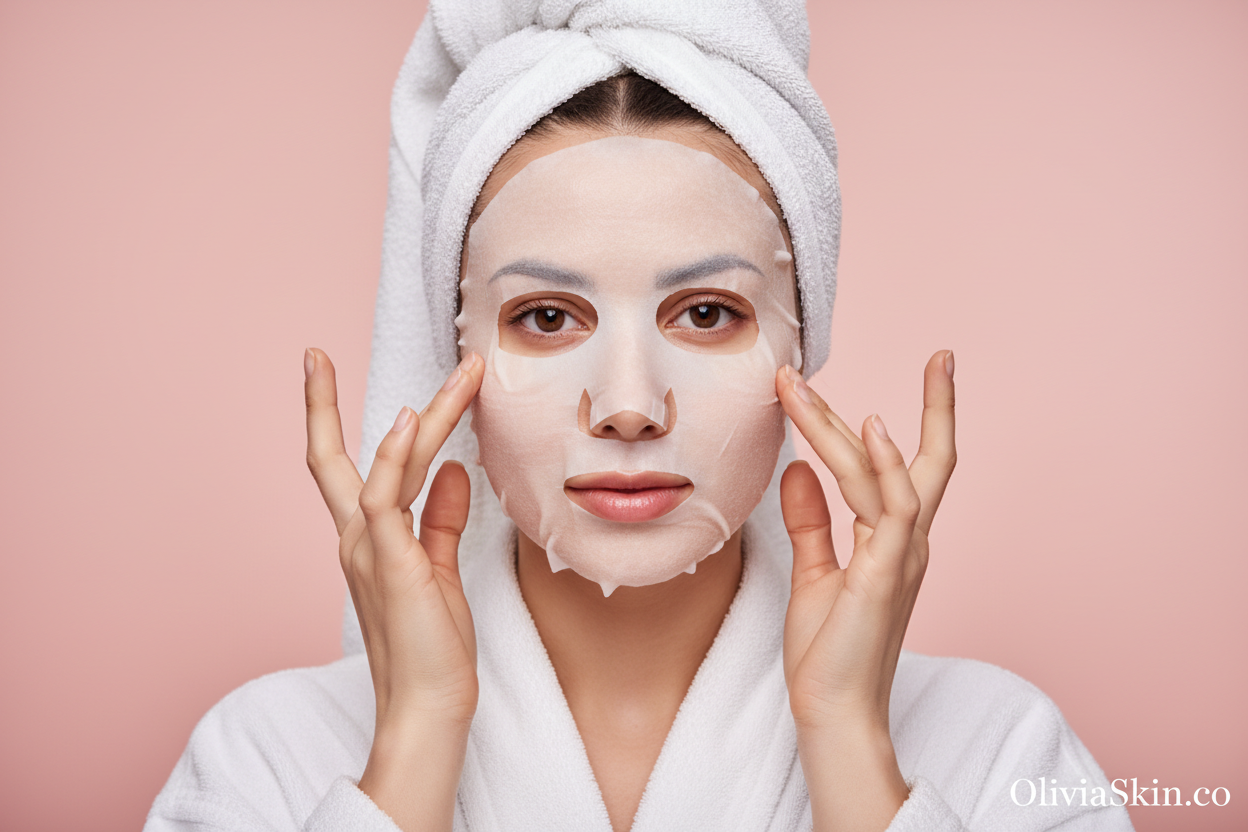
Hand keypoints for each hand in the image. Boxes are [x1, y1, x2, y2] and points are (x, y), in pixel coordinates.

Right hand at [304, 348, 483, 831]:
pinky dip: (397, 458)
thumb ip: (441, 517)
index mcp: (365, 539)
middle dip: (319, 405)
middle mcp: (356, 539)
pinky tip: (412, 423)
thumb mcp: (438, 567)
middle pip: (330, 459)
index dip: (335, 423)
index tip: (324, 378)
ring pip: (383, 466)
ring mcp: (369, 550)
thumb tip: (452, 468)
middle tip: (313, 354)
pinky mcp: (391, 563)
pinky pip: (385, 500)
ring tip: (462, 375)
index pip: (345, 470)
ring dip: (427, 416)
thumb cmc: (432, 643)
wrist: (430, 704)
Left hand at [775, 351, 955, 831]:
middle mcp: (909, 541)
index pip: (909, 469)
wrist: (832, 709)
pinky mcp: (885, 572)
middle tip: (943, 352)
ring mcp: (902, 555)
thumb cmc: (829, 651)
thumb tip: (797, 468)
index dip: (913, 422)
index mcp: (896, 540)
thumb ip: (811, 520)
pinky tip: (870, 427)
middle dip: (940, 405)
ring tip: (801, 385)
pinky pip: (891, 508)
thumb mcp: (815, 572)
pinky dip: (885, 465)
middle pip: (929, 460)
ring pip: (885, 472)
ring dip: (840, 426)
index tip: (923, 375)